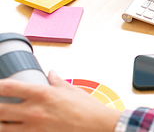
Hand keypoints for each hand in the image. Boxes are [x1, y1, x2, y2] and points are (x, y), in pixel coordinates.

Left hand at [0, 70, 120, 131]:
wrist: (97, 126)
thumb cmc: (87, 108)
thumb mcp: (71, 90)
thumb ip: (57, 81)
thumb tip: (51, 74)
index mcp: (42, 94)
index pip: (9, 87)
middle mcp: (34, 111)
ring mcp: (34, 128)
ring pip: (3, 128)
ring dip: (1, 122)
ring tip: (4, 118)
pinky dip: (13, 131)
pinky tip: (15, 128)